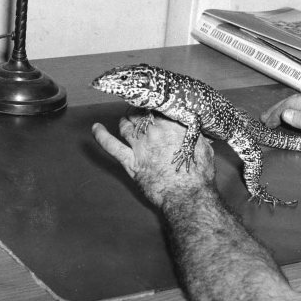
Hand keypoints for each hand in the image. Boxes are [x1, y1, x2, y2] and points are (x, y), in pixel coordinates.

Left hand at [92, 112, 214, 208]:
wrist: (188, 196)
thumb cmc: (199, 174)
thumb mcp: (204, 148)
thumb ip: (196, 135)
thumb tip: (195, 129)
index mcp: (172, 125)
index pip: (157, 107)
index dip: (154, 105)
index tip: (153, 105)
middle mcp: (153, 131)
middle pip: (139, 114)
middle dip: (138, 112)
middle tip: (140, 112)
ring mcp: (139, 146)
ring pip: (125, 125)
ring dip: (125, 121)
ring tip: (126, 120)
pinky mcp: (130, 162)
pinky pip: (110, 145)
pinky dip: (101, 136)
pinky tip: (96, 128)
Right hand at [260, 89, 300, 147]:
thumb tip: (285, 115)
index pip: (291, 104)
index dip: (277, 113)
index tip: (265, 122)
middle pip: (294, 101)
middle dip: (277, 110)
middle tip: (263, 118)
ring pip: (300, 104)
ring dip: (285, 111)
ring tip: (273, 117)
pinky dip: (296, 112)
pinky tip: (292, 117)